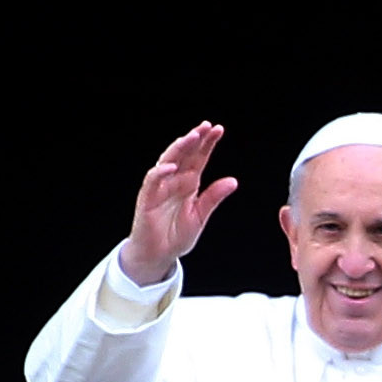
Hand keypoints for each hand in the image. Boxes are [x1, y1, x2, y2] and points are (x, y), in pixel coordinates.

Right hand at [121, 123, 237, 283]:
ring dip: (178, 148)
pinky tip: (172, 166)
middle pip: (184, 154)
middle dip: (194, 139)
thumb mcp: (201, 215)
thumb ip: (214, 197)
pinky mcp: (147, 198)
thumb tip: (234, 181)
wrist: (159, 255)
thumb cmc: (176, 235)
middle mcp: (174, 180)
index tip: (218, 129)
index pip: (199, 157)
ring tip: (191, 137)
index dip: (207, 143)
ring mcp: (160, 187)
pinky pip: (152, 181)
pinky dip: (160, 173)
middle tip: (206, 126)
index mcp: (189, 182)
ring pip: (168, 161)